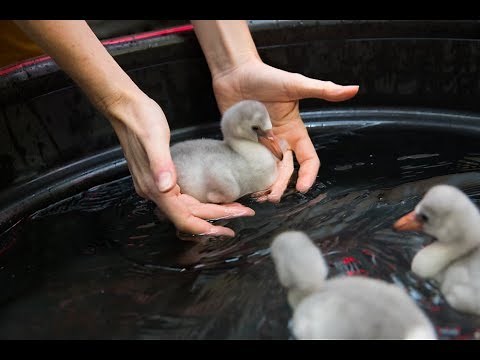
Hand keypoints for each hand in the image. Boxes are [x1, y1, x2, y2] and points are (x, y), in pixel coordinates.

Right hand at [107, 94, 253, 237]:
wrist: (124, 107)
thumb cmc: (139, 118)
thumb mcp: (154, 137)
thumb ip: (161, 164)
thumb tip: (166, 187)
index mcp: (154, 186)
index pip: (183, 217)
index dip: (206, 226)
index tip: (228, 229)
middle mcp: (153, 190)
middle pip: (189, 215)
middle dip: (218, 216)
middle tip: (244, 212)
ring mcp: (154, 185)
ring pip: (186, 208)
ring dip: (210, 211)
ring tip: (234, 209)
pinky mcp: (157, 177)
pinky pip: (181, 199)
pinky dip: (199, 203)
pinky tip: (211, 199)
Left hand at [212, 58, 358, 196]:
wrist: (235, 72)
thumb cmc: (266, 76)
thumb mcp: (296, 84)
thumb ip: (323, 90)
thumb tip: (354, 89)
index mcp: (295, 131)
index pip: (308, 159)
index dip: (308, 174)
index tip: (302, 187)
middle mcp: (280, 141)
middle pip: (287, 170)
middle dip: (283, 185)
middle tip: (274, 197)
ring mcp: (261, 144)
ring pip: (268, 171)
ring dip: (266, 185)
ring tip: (261, 196)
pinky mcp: (243, 144)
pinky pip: (248, 164)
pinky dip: (249, 177)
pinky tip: (245, 186)